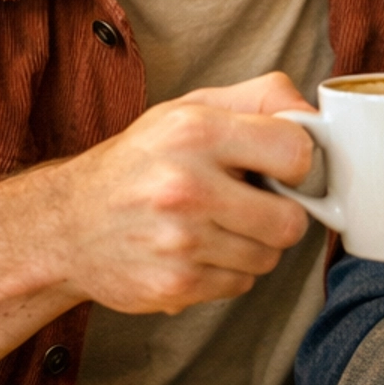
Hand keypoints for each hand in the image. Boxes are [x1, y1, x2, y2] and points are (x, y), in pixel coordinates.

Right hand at [42, 71, 315, 315]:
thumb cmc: (140, 162)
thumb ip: (259, 99)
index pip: (296, 152)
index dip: (297, 163)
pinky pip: (240, 285)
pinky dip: (226, 272)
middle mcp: (185, 186)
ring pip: (268, 257)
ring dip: (252, 245)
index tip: (279, 167)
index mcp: (195, 131)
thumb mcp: (189, 109)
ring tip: (215, 225)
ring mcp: (179, 242)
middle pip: (291, 221)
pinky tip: (196, 251)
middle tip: (249, 202)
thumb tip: (316, 115)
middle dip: (279, 213)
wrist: (67, 224)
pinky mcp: (174, 285)